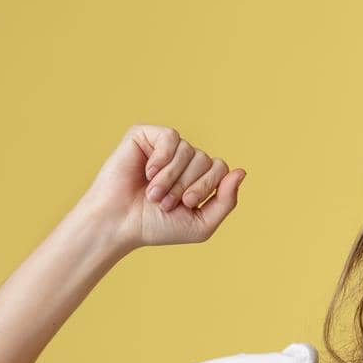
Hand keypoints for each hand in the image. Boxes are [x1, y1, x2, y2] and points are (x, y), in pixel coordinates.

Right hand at [79, 124, 245, 252]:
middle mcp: (183, 159)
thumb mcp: (201, 224)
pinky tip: (148, 173)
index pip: (220, 168)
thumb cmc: (156, 226)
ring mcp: (164, 147)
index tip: (186, 204)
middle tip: (166, 203)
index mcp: (197, 177)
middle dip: (188, 185)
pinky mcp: (144, 136)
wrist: (119, 224)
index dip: (207, 186)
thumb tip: (242, 171)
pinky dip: (162, 159)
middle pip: (206, 159)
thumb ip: (226, 201)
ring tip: (154, 195)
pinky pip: (170, 137)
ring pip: (189, 150)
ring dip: (172, 179)